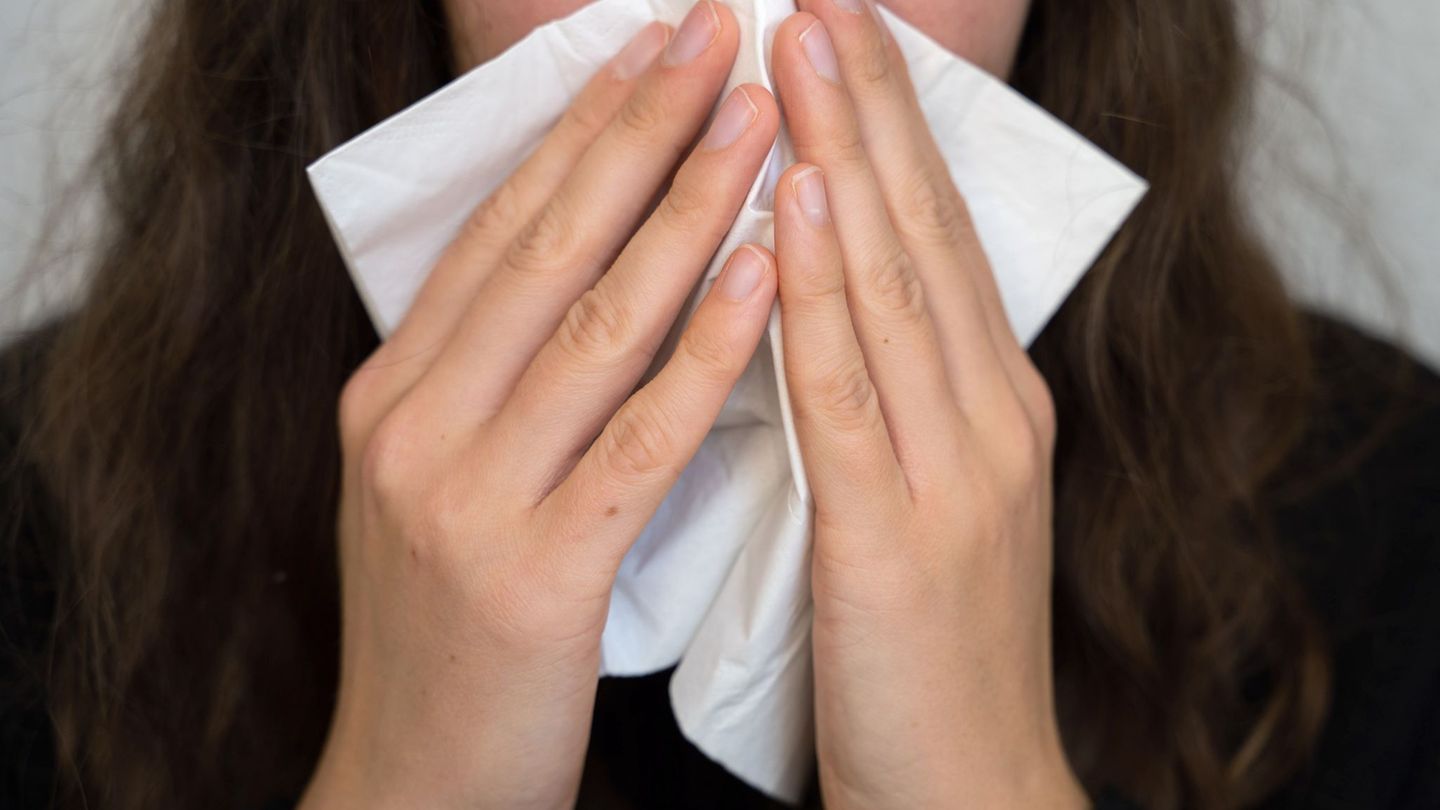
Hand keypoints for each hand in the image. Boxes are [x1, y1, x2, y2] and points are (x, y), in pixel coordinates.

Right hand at [298, 4, 780, 807]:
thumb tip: (572, 267)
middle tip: (719, 34)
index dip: (583, 127)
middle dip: (641, 129)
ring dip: (687, 211)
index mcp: (393, 391)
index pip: (502, 228)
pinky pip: (636, 438)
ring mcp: (461, 494)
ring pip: (595, 323)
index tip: (655, 46)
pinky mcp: (529, 571)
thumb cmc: (457, 629)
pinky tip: (765, 277)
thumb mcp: (440, 484)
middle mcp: (411, 423)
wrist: (417, 780)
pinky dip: (705, 350)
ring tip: (762, 121)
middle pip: (546, 247)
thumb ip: (489, 379)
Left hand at [769, 2, 1085, 807]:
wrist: (971, 784)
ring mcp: (957, 471)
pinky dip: (825, 295)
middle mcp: (988, 416)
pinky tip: (799, 214)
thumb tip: (826, 304)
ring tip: (801, 58)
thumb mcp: (926, 498)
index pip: (935, 241)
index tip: (843, 41)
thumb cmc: (928, 647)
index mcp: (990, 405)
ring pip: (894, 288)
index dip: (890, 133)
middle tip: (823, 3)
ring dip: (846, 163)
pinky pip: (851, 394)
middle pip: (922, 235)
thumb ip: (894, 403)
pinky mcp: (901, 536)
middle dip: (870, 110)